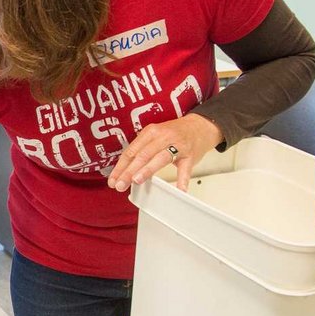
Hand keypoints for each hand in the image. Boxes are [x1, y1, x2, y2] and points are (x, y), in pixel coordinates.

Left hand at [107, 113, 222, 193]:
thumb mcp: (155, 135)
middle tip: (120, 184)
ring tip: (137, 180)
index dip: (120, 167)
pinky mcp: (190, 155)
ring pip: (160, 158)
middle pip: (142, 155)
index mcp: (150, 132)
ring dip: (147, 170)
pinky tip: (178, 189)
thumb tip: (125, 170)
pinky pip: (185, 169)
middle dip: (129, 171)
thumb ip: (142, 150)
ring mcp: (178, 145)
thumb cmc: (175, 133)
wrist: (201, 125)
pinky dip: (182, 180)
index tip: (113, 180)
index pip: (131, 151)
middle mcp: (162, 137)